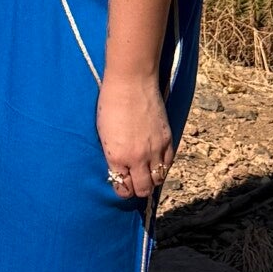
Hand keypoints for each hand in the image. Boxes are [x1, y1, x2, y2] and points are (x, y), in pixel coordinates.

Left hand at [97, 73, 172, 200]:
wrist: (131, 82)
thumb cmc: (110, 104)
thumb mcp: (104, 135)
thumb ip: (113, 155)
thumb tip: (119, 168)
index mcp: (117, 157)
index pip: (123, 188)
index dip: (122, 190)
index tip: (121, 185)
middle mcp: (137, 158)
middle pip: (143, 189)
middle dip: (138, 190)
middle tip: (135, 183)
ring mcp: (155, 150)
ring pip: (158, 179)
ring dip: (152, 179)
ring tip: (147, 173)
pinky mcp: (167, 139)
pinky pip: (168, 163)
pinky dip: (163, 166)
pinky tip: (157, 162)